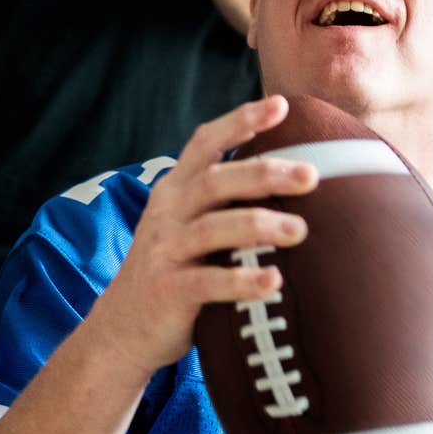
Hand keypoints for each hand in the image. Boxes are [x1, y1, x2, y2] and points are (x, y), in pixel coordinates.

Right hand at [84, 96, 317, 377]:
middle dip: (264, 173)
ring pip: (212, 228)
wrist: (122, 328)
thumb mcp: (188, 224)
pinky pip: (207, 283)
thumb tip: (293, 178)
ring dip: (258, 226)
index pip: (205, 143)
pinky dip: (241, 281)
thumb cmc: (174, 270)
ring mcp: (166, 251)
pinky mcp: (168, 291)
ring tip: (300, 230)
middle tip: (310, 175)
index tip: (281, 105)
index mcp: (175, 189)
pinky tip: (274, 281)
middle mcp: (168, 212)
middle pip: (215, 181)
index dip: (241, 121)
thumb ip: (224, 201)